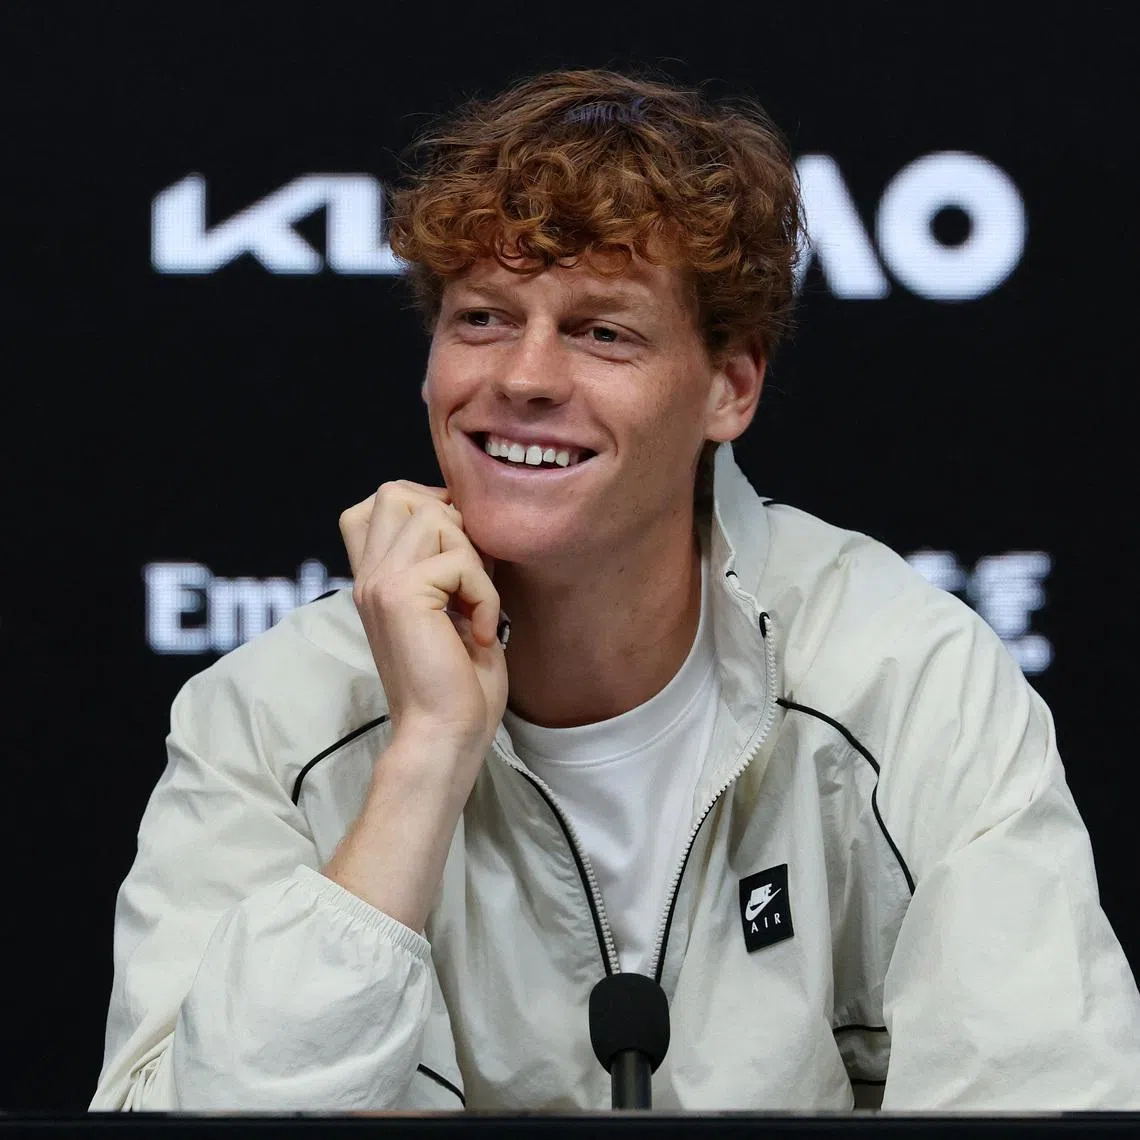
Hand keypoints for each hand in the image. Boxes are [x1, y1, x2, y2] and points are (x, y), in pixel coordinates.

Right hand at [340, 481, 507, 766]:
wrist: (445, 735)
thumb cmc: (458, 682)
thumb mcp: (450, 606)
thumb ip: (443, 559)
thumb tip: (469, 514)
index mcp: (374, 576)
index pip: (379, 501)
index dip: (427, 507)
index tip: (459, 558)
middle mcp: (368, 574)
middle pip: (397, 492)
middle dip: (451, 521)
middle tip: (467, 577)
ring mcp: (379, 582)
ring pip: (435, 516)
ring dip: (473, 560)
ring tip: (474, 607)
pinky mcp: (401, 595)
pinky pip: (460, 560)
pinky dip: (485, 595)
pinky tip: (479, 632)